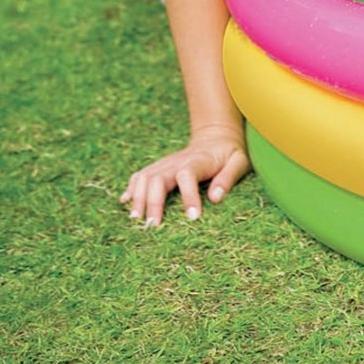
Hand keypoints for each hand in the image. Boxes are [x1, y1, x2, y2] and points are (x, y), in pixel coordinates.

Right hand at [121, 123, 248, 226]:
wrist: (216, 137)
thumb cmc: (229, 154)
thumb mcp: (238, 162)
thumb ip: (228, 178)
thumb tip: (215, 198)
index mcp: (199, 161)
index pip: (188, 175)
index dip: (189, 196)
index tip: (193, 217)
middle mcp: (177, 161)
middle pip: (158, 178)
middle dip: (153, 202)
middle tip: (152, 226)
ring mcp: (165, 164)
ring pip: (145, 177)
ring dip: (138, 197)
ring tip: (136, 219)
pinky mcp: (158, 167)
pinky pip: (140, 175)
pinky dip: (131, 188)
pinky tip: (125, 202)